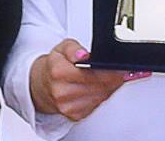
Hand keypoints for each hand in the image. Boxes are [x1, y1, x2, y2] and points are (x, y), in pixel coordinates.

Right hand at [29, 39, 146, 120]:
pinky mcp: (75, 116)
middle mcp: (62, 92)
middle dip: (114, 78)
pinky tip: (101, 88)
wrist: (42, 85)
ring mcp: (68, 106)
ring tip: (111, 77)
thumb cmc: (55, 65)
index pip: (92, 73)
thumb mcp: (62, 48)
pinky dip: (102, 96)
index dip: (110, 70)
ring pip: (101, 96)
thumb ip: (73, 48)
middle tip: (122, 70)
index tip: (121, 67)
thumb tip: (83, 54)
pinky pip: (97, 105)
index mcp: (58, 72)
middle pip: (100, 86)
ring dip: (110, 87)